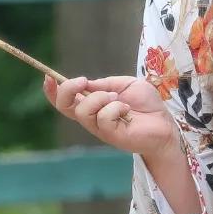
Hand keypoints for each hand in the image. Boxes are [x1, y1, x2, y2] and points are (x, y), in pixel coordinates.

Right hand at [43, 73, 179, 158]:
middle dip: (68, 89)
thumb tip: (85, 83)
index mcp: (93, 105)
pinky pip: (103, 117)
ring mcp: (100, 129)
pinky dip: (115, 108)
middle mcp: (92, 118)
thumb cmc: (146, 105)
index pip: (66, 101)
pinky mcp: (111, 136)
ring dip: (100, 98)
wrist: (165, 124)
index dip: (53, 91)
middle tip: (83, 81)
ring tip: (117, 99)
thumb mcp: (124, 85)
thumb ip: (104, 84)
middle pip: (65, 106)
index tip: (47, 78)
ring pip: (83, 111)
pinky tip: (127, 111)